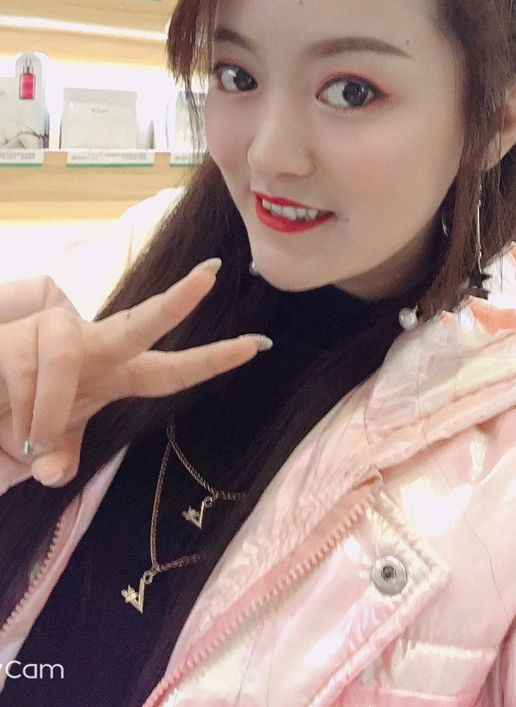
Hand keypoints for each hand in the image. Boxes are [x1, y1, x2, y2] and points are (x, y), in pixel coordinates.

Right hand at [0, 263, 270, 485]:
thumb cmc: (19, 420)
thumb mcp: (49, 449)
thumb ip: (61, 458)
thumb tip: (55, 471)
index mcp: (116, 374)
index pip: (170, 370)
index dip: (212, 361)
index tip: (258, 345)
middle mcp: (93, 346)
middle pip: (141, 323)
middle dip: (177, 301)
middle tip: (211, 276)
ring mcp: (57, 335)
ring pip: (67, 360)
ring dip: (47, 410)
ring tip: (30, 438)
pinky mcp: (20, 335)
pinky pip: (26, 376)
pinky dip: (17, 411)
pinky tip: (7, 417)